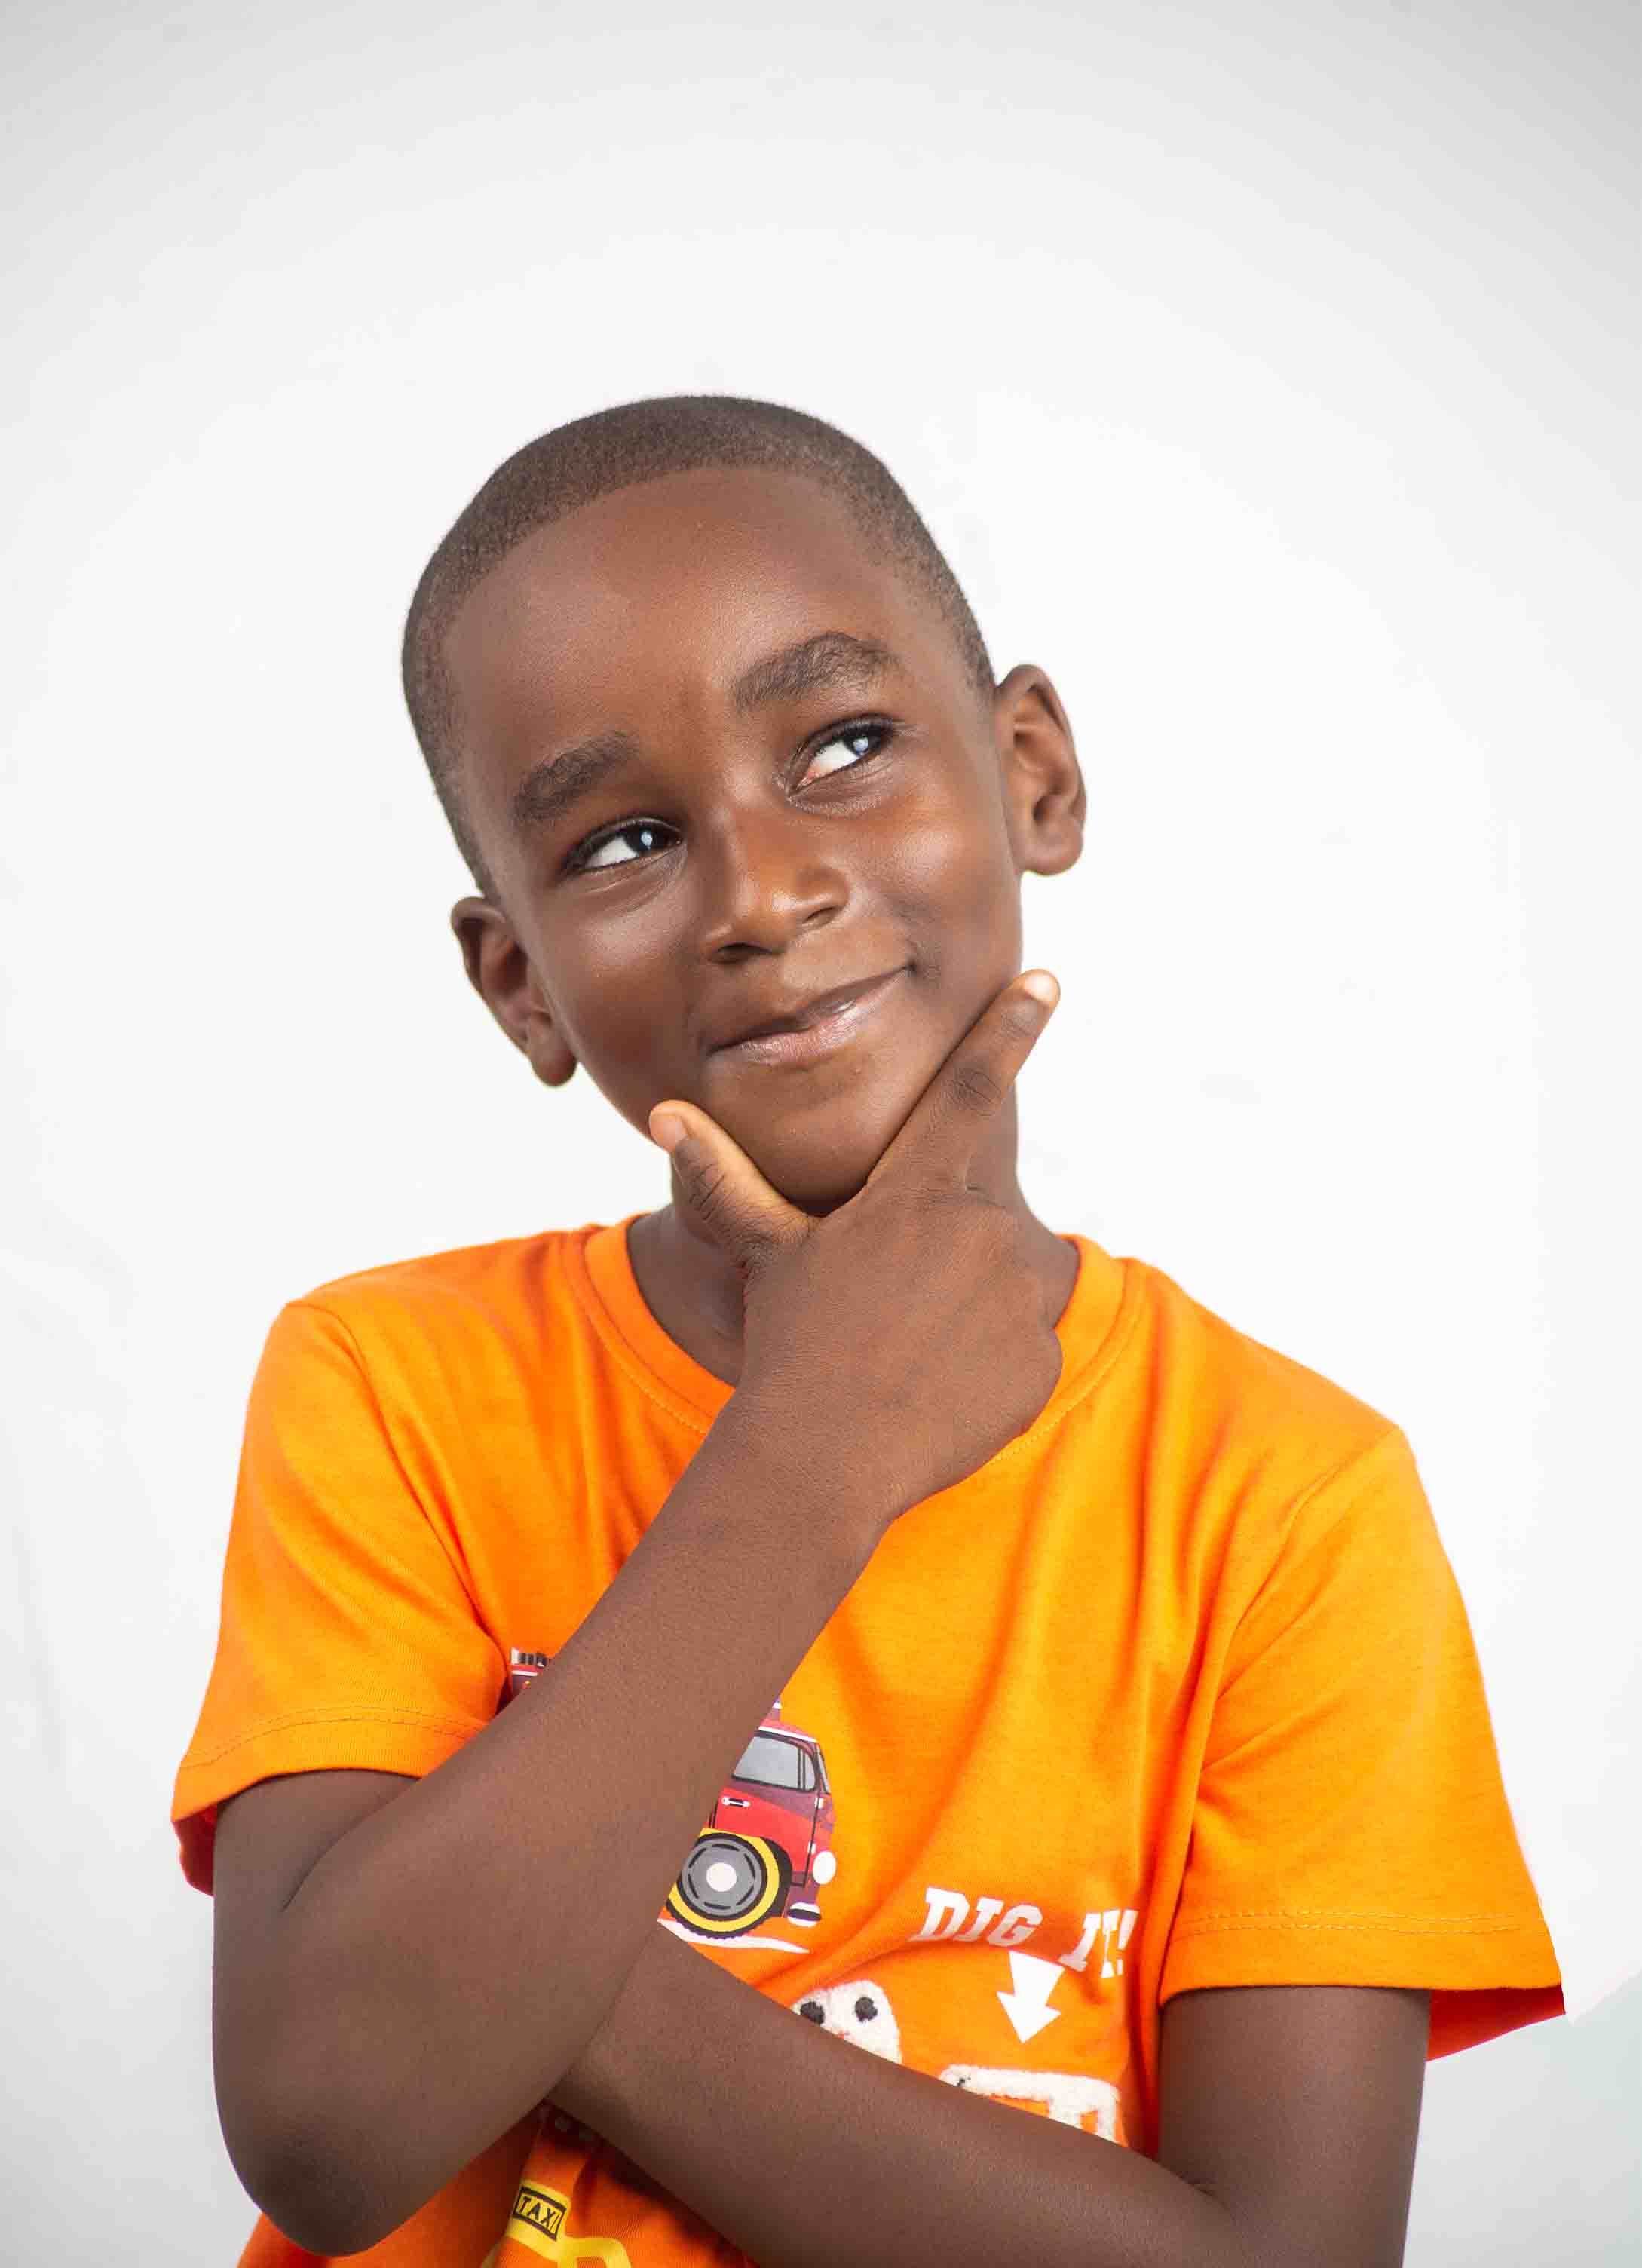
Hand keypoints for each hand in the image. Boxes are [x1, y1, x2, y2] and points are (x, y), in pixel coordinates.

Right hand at [648, 970, 1063, 1528]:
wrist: (824, 1459)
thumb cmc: (788, 1345)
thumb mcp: (766, 1252)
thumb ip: (726, 1177)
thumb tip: (667, 1114)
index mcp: (916, 1193)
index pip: (972, 1090)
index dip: (1010, 1030)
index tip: (1046, 981)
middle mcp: (979, 1232)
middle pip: (979, 1216)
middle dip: (946, 1252)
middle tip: (896, 1306)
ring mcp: (1017, 1298)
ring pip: (1003, 1283)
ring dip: (967, 1306)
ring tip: (909, 1350)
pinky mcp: (1039, 1361)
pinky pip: (1022, 1349)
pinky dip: (989, 1365)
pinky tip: (938, 1389)